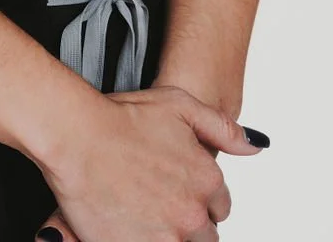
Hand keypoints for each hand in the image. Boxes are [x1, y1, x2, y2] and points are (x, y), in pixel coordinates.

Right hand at [32, 84, 260, 241]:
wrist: (77, 136)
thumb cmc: (121, 117)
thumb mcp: (180, 105)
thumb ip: (222, 128)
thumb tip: (255, 146)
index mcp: (207, 180)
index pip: (219, 207)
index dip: (198, 197)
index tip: (178, 190)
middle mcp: (192, 214)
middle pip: (203, 235)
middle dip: (185, 221)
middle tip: (157, 203)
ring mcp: (165, 237)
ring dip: (166, 233)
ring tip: (141, 214)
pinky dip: (142, 238)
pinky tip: (128, 224)